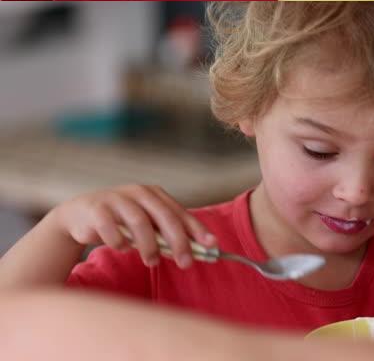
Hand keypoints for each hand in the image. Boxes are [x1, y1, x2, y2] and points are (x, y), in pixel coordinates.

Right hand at [50, 184, 217, 268]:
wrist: (79, 214)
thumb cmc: (121, 221)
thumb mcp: (146, 224)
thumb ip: (166, 235)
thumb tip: (197, 252)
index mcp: (155, 195)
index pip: (181, 213)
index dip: (197, 230)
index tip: (212, 246)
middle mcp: (139, 193)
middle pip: (165, 217)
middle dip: (178, 242)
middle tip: (186, 263)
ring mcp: (117, 199)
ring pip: (140, 223)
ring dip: (149, 245)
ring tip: (152, 262)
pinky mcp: (97, 209)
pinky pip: (111, 228)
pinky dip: (120, 242)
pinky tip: (123, 249)